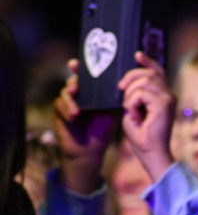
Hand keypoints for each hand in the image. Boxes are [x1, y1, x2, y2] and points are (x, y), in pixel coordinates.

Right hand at [52, 60, 118, 193]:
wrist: (91, 150)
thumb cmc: (102, 130)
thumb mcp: (111, 112)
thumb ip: (112, 98)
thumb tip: (121, 82)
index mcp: (91, 92)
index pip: (85, 76)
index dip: (80, 68)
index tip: (77, 63)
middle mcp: (78, 94)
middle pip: (73, 81)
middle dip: (74, 82)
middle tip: (77, 87)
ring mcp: (66, 103)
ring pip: (64, 93)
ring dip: (70, 100)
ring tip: (77, 110)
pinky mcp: (58, 112)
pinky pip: (59, 106)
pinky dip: (66, 110)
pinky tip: (73, 116)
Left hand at [119, 51, 174, 180]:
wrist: (150, 152)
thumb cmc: (141, 135)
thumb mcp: (134, 109)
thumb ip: (134, 95)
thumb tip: (126, 83)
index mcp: (163, 95)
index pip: (158, 71)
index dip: (147, 61)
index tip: (136, 54)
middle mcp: (169, 95)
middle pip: (148, 73)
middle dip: (130, 78)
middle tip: (120, 89)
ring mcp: (168, 99)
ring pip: (144, 81)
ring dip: (129, 94)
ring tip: (129, 109)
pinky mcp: (164, 105)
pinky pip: (141, 93)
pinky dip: (132, 103)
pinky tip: (134, 114)